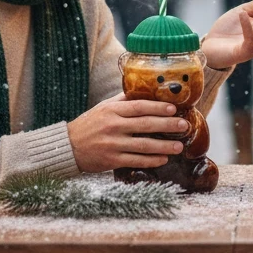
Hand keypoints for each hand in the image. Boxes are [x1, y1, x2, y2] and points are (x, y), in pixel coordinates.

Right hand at [69, 93, 189, 172]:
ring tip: (179, 146)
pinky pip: (136, 161)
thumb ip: (123, 100)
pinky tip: (163, 159)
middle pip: (145, 125)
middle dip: (167, 125)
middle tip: (184, 126)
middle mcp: (113, 126)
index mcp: (112, 110)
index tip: (174, 108)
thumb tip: (146, 91)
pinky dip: (151, 160)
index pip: (139, 106)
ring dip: (164, 146)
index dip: (158, 107)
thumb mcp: (104, 107)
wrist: (68, 147)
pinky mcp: (112, 160)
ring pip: (144, 145)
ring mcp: (113, 144)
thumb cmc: (90, 124)